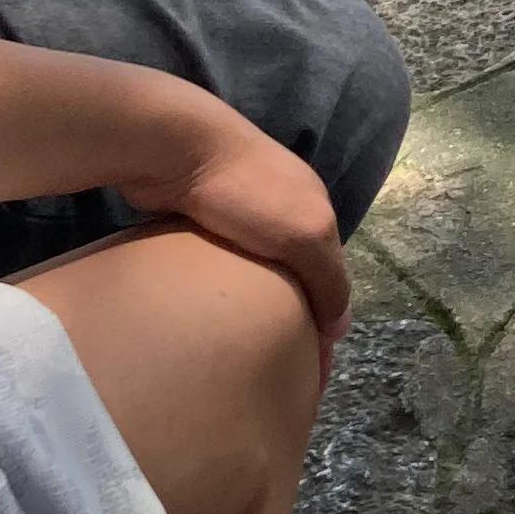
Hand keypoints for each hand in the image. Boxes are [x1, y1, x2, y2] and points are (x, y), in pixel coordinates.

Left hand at [121, 104, 349, 360]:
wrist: (175, 146)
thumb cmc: (246, 190)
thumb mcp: (305, 232)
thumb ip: (328, 277)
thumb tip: (339, 327)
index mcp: (314, 206)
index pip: (330, 274)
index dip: (326, 318)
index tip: (312, 367)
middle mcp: (282, 205)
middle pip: (296, 270)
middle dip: (293, 312)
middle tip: (276, 361)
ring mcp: (240, 207)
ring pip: (257, 268)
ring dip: (255, 300)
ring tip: (242, 342)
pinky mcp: (201, 212)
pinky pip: (220, 261)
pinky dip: (223, 286)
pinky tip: (210, 308)